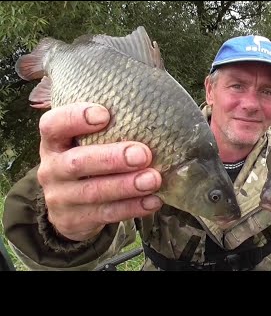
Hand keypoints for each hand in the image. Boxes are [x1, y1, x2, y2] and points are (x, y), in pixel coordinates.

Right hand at [37, 102, 162, 241]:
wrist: (69, 209)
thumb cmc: (88, 161)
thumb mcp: (86, 143)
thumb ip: (108, 131)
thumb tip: (154, 118)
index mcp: (54, 142)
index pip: (53, 125)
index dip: (75, 118)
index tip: (104, 115)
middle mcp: (51, 169)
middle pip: (76, 163)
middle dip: (112, 158)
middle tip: (142, 155)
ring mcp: (60, 198)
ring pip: (93, 192)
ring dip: (126, 186)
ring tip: (153, 179)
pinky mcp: (74, 221)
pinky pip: (106, 214)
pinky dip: (132, 208)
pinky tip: (153, 200)